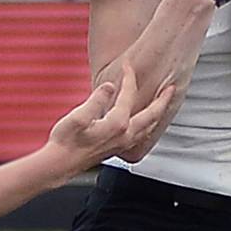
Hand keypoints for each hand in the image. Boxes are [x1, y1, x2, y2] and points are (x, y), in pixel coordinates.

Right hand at [46, 64, 174, 175]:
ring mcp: (122, 144)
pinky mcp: (117, 149)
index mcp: (117, 124)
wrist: (59, 165)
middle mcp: (124, 135)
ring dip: (158, 114)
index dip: (129, 77)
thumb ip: (97, 99)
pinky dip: (148, 126)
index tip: (127, 65)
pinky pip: (141, 136)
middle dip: (162, 99)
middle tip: (171, 87)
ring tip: (163, 105)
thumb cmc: (65, 141)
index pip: (129, 95)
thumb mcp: (78, 116)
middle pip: (151, 114)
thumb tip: (110, 85)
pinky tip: (145, 124)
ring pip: (149, 127)